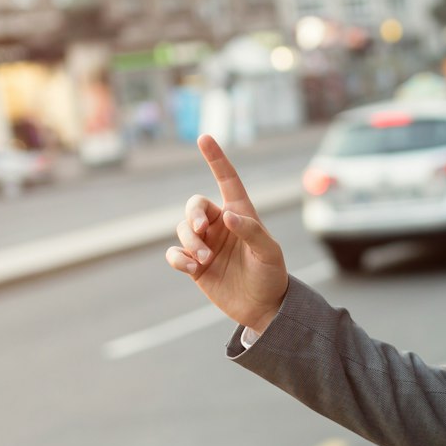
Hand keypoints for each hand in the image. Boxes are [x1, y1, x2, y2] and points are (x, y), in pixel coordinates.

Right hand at [165, 135, 287, 333]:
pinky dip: (178, 258)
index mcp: (241, 214)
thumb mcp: (269, 253)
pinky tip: (191, 268)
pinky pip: (174, 253)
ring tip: (204, 260)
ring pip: (182, 229)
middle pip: (194, 205)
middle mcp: (220, 225)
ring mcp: (205, 245)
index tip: (204, 138)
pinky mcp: (194, 265)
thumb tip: (227, 216)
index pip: (226, 180)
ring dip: (189, 242)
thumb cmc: (271, 275)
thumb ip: (251, 232)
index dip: (216, 159)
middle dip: (193, 215)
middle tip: (201, 231)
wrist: (262, 308)